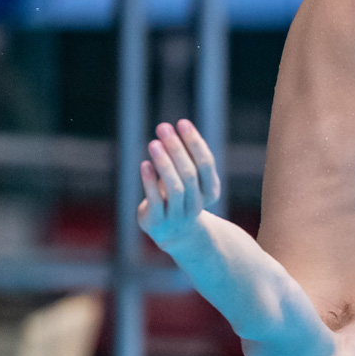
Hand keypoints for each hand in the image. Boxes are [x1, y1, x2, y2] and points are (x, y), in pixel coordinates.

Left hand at [137, 119, 220, 248]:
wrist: (175, 233)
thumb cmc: (181, 196)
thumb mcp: (190, 178)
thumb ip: (187, 158)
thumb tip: (177, 129)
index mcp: (210, 190)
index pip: (205, 164)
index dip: (194, 143)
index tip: (182, 123)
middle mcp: (197, 204)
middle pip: (190, 174)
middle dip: (177, 149)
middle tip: (163, 127)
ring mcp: (178, 215)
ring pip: (175, 188)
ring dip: (164, 164)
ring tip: (154, 143)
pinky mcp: (158, 222)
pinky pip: (155, 201)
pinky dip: (150, 181)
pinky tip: (144, 164)